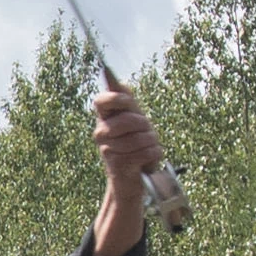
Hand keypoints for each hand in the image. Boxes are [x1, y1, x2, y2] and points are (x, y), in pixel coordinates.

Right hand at [87, 82, 168, 255]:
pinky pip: (146, 152)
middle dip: (145, 125)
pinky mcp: (120, 166)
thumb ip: (124, 98)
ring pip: (141, 137)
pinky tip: (150, 160)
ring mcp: (108, 151)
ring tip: (149, 148)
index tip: (128, 103)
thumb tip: (109, 73)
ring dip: (152, 142)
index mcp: (103, 119)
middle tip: (147, 133)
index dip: (117, 98)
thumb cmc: (134, 147)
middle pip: (128, 119)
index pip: (102, 101)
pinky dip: (154, 155)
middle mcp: (101, 134)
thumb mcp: (132, 120)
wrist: (130, 182)